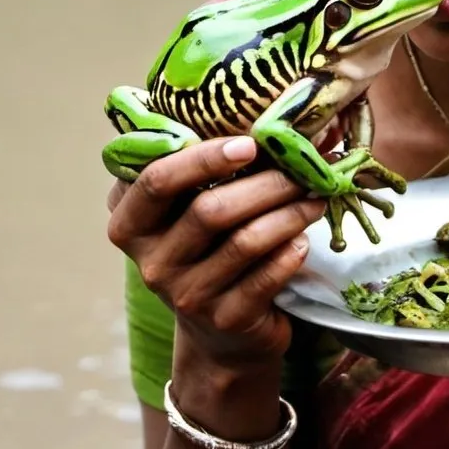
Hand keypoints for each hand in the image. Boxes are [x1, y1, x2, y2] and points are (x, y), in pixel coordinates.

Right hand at [106, 136, 326, 364]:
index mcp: (132, 223)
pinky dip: (290, 252)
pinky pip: (266, 277)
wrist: (222, 328)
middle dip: (265, 183)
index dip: (202, 159)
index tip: (249, 143)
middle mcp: (151, 263)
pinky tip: (305, 238)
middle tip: (303, 168)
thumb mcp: (188, 208)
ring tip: (316, 196)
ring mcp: (186, 296)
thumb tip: (266, 120)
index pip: (156, 182)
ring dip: (289, 212)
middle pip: (209, 211)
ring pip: (245, 241)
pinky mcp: (225, 320)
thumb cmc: (209, 245)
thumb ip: (202, 167)